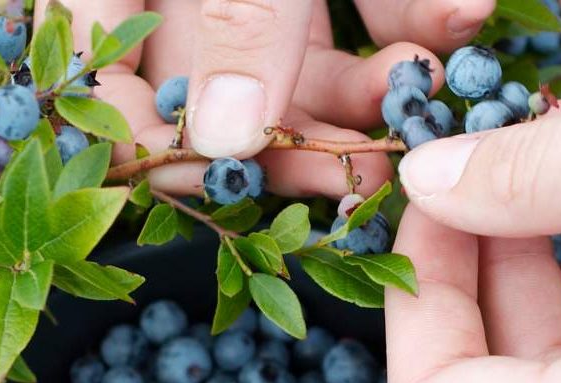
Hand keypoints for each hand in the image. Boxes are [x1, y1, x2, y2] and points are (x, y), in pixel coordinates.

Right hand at [41, 0, 493, 198]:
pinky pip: (369, 6)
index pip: (95, 79)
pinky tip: (465, 13)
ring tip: (422, 95)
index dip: (148, 144)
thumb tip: (224, 139)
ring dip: (369, 89)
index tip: (220, 187)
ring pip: (306, 58)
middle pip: (221, 86)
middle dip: (294, 135)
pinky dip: (415, 18)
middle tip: (357, 175)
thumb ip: (236, 14)